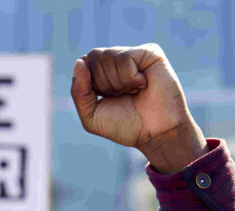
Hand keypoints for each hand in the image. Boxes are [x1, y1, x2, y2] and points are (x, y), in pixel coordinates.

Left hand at [70, 44, 207, 173]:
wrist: (155, 134)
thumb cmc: (125, 126)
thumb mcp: (91, 115)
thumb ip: (78, 91)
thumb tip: (80, 61)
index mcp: (101, 72)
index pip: (83, 63)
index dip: (90, 84)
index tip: (107, 98)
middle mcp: (117, 60)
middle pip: (93, 56)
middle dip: (104, 83)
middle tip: (123, 95)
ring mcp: (134, 55)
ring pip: (108, 55)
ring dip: (117, 82)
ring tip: (134, 91)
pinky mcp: (150, 52)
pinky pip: (125, 58)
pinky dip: (129, 78)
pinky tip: (143, 85)